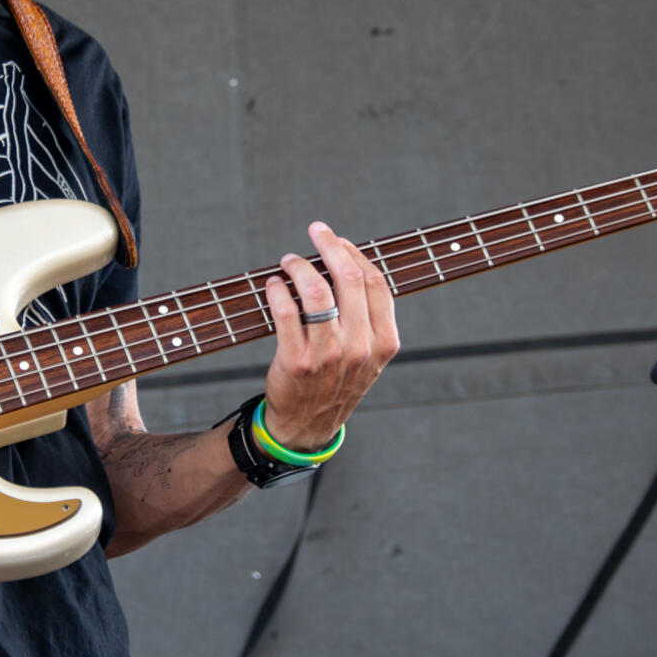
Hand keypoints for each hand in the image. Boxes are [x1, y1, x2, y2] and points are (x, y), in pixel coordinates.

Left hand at [260, 221, 398, 450]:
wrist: (309, 425)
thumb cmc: (337, 380)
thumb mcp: (368, 354)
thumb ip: (366, 316)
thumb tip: (345, 261)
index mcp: (384, 341)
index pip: (374, 282)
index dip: (354, 253)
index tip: (338, 239)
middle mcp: (359, 347)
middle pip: (348, 279)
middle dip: (329, 245)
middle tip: (315, 231)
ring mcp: (328, 355)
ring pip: (316, 291)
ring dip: (299, 266)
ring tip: (289, 261)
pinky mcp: (297, 361)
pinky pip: (286, 312)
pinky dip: (277, 291)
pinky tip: (273, 284)